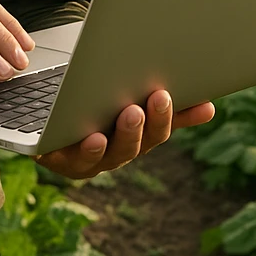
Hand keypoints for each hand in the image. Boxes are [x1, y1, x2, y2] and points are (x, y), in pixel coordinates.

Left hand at [35, 91, 214, 179]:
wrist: (46, 122)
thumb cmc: (95, 110)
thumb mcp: (131, 103)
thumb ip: (167, 109)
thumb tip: (210, 107)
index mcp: (134, 140)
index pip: (157, 132)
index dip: (169, 116)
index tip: (172, 94)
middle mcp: (113, 154)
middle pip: (135, 145)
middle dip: (148, 122)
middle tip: (156, 97)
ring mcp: (85, 161)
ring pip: (106, 154)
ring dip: (121, 136)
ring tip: (129, 113)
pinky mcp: (56, 159)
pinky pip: (68, 158)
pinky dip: (80, 150)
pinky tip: (88, 136)